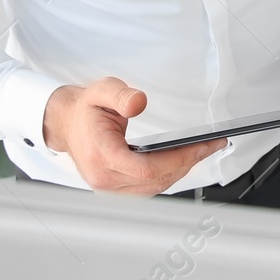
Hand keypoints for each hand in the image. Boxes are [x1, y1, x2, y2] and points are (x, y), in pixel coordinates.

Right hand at [41, 77, 226, 195]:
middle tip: (212, 145)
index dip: (178, 160)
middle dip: (188, 162)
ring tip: (203, 151)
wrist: (67, 124)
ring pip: (155, 188)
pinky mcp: (116, 189)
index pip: (147, 169)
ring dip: (182, 170)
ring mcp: (109, 187)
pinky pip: (149, 188)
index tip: (201, 146)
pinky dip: (169, 175)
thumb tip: (139, 102)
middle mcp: (104, 177)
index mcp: (101, 155)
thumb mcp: (101, 91)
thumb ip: (120, 95)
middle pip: (156, 180)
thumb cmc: (85, 110)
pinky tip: (184, 160)